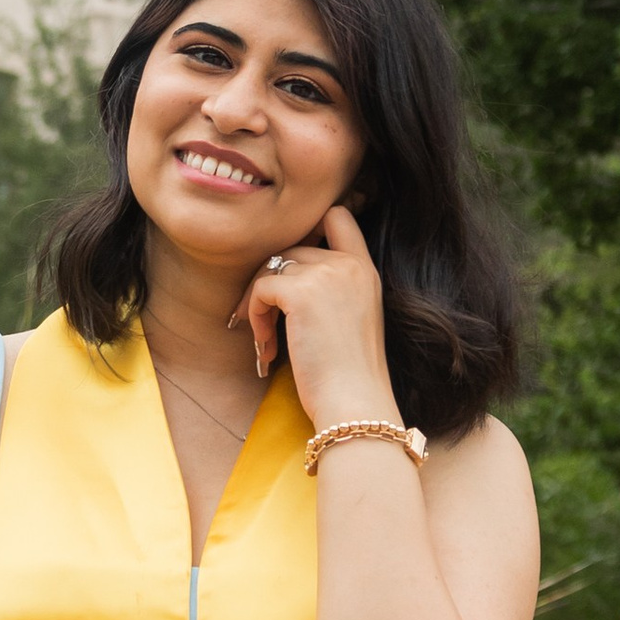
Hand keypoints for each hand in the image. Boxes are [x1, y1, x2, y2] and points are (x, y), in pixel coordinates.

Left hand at [236, 205, 398, 428]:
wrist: (355, 403)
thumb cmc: (351, 377)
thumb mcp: (352, 319)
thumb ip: (331, 291)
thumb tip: (281, 279)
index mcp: (366, 270)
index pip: (338, 217)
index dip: (308, 229)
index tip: (289, 265)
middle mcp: (348, 264)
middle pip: (291, 248)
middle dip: (271, 283)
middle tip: (263, 324)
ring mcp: (326, 274)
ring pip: (271, 268)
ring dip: (259, 304)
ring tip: (265, 341)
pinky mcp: (300, 292)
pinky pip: (260, 289)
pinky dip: (254, 317)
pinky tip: (266, 348)